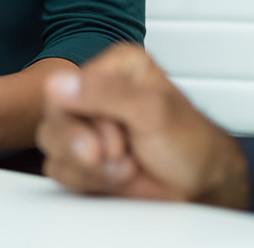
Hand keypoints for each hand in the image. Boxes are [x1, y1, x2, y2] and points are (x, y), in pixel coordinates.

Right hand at [36, 43, 248, 207]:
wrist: (200, 187)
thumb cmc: (190, 144)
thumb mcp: (152, 110)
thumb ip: (106, 93)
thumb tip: (59, 83)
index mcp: (114, 67)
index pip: (64, 88)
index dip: (84, 121)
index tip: (116, 140)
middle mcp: (95, 92)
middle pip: (54, 118)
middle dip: (86, 148)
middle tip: (120, 156)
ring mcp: (87, 126)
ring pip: (52, 145)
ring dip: (89, 168)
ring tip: (125, 167)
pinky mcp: (81, 156)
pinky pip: (58, 169)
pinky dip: (85, 181)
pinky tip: (114, 178)